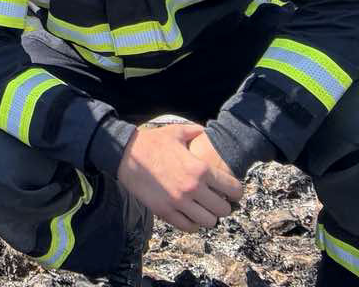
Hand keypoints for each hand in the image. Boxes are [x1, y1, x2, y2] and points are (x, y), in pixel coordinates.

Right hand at [116, 122, 243, 231]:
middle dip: (223, 205)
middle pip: (223, 209)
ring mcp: (178, 202)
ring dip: (208, 216)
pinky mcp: (164, 211)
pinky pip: (189, 227)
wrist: (124, 153)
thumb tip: (207, 132)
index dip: (236, 192)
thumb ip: (197, 131)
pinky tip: (189, 215)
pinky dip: (193, 223)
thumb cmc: (151, 142)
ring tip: (202, 209)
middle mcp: (193, 188)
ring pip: (209, 222)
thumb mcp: (176, 131)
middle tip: (215, 200)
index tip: (230, 192)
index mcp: (200, 169)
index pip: (234, 190)